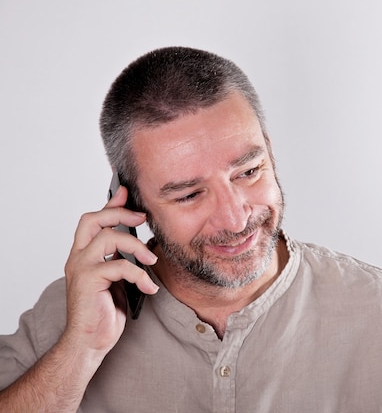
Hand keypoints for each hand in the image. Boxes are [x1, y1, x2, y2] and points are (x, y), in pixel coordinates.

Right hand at [63, 186, 158, 355]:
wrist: (90, 341)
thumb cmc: (104, 311)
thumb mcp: (117, 279)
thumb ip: (121, 258)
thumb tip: (139, 241)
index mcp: (84, 254)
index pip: (94, 220)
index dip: (110, 203)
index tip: (125, 191)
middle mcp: (78, 257)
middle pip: (94, 219)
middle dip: (120, 213)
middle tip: (142, 218)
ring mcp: (80, 268)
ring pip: (109, 238)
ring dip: (137, 246)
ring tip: (152, 260)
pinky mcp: (88, 281)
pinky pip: (118, 266)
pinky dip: (139, 275)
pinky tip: (149, 287)